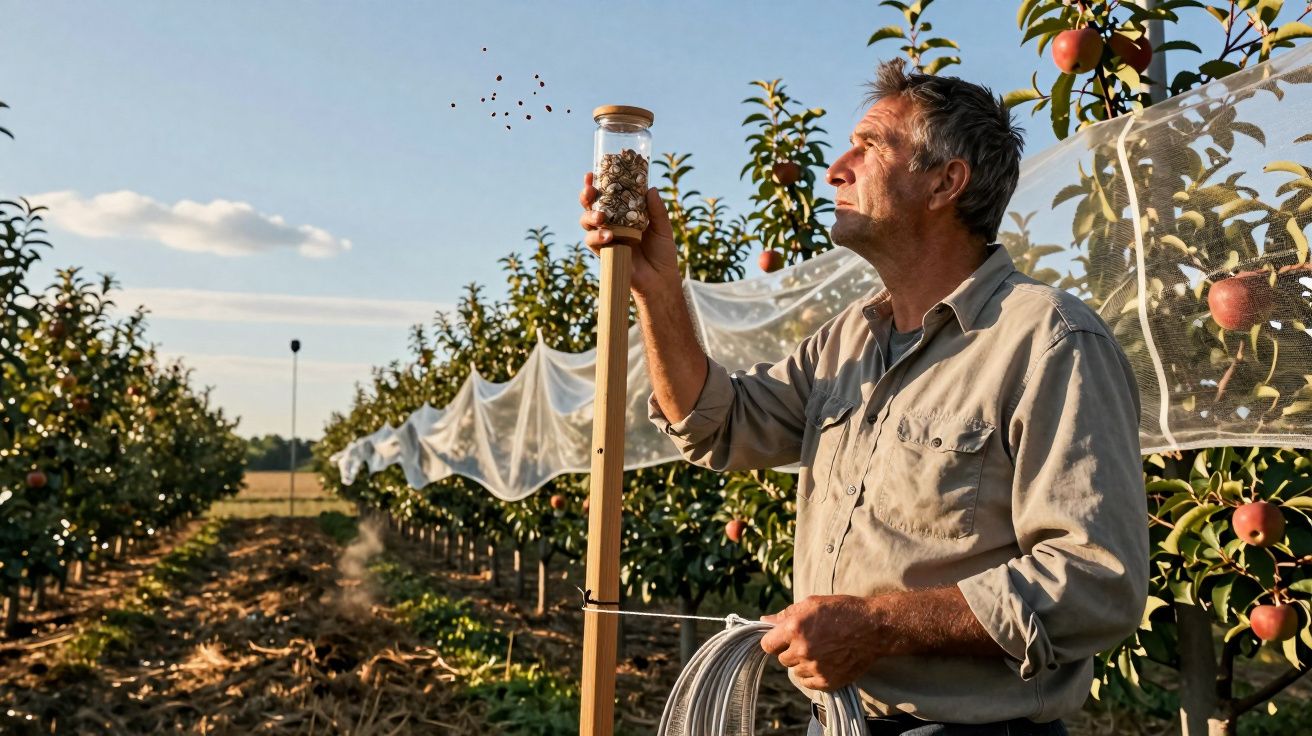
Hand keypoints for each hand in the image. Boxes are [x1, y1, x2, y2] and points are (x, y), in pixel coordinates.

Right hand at [577, 172, 681, 297]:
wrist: (660, 280)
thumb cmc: (662, 254)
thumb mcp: (663, 228)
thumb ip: (657, 210)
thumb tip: (651, 188)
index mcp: (624, 215)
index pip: (608, 196)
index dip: (598, 184)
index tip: (593, 173)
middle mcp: (612, 224)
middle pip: (591, 206)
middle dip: (586, 196)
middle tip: (590, 190)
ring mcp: (606, 238)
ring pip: (586, 222)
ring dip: (589, 215)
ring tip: (601, 216)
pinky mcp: (604, 253)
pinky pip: (592, 242)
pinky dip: (597, 236)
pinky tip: (608, 235)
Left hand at [760, 595, 882, 691]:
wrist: (873, 628)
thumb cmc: (842, 611)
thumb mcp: (812, 603)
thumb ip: (785, 614)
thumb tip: (764, 621)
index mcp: (795, 628)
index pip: (767, 645)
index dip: (774, 641)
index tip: (783, 638)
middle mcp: (803, 650)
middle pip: (782, 659)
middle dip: (790, 651)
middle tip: (808, 641)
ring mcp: (815, 668)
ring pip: (795, 671)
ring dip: (802, 663)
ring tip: (820, 650)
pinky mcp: (828, 682)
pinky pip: (807, 683)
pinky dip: (812, 675)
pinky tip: (825, 662)